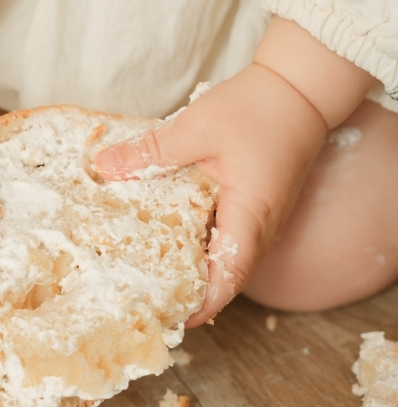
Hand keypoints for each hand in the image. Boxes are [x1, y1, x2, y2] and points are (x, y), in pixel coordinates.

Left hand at [94, 18, 374, 325]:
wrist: (300, 88)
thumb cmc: (258, 107)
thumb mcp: (197, 127)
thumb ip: (151, 151)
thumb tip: (105, 166)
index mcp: (250, 215)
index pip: (228, 278)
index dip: (201, 304)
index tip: (169, 318)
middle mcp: (260, 226)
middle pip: (225, 277)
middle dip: (189, 293)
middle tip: (145, 299)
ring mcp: (261, 218)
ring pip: (226, 258)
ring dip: (194, 269)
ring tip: (149, 275)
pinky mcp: (256, 207)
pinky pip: (228, 237)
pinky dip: (201, 244)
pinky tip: (168, 235)